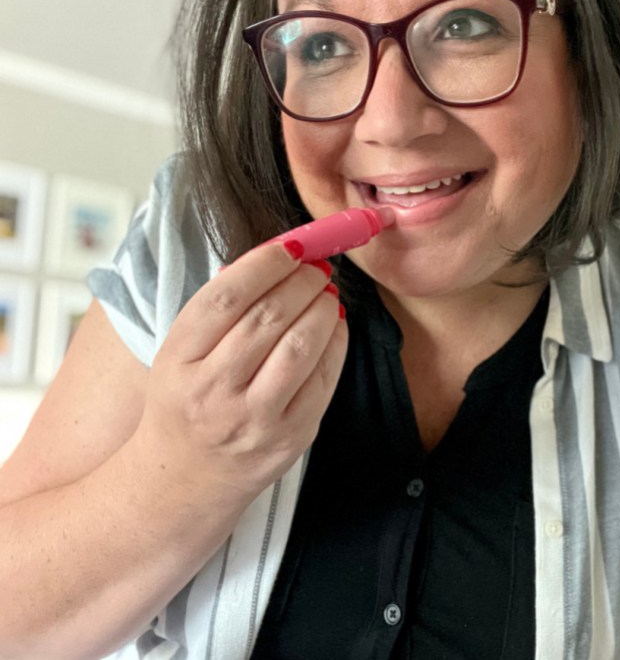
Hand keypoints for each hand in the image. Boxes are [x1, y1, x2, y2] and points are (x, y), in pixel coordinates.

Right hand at [137, 242, 346, 499]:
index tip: (292, 245)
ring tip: (326, 292)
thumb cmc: (184, 403)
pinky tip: (335, 325)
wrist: (181, 480)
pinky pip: (323, 380)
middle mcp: (212, 390)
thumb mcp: (177, 355)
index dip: (266, 263)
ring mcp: (253, 418)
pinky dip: (336, 343)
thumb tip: (277, 257)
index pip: (225, 297)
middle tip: (316, 266)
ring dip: (322, 308)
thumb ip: (217, 311)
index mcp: (177, 361)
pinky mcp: (289, 437)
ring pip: (299, 347)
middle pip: (268, 318)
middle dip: (302, 282)